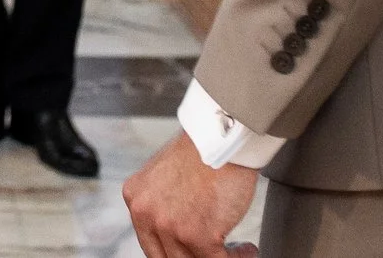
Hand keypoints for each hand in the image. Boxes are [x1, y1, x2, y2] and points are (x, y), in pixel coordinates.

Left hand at [122, 132, 259, 257]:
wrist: (223, 136)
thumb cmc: (203, 150)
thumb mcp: (166, 175)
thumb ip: (163, 202)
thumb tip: (178, 229)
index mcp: (136, 198)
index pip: (150, 243)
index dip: (175, 252)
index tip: (192, 252)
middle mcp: (146, 214)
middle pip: (168, 256)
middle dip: (194, 257)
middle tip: (213, 253)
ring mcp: (170, 226)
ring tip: (234, 252)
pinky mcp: (197, 235)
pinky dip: (237, 257)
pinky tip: (246, 249)